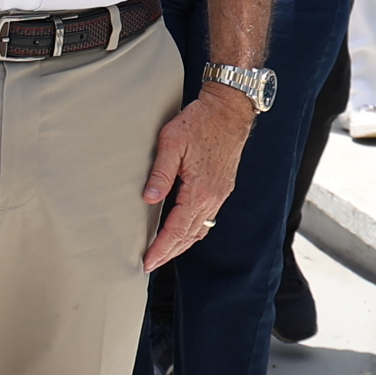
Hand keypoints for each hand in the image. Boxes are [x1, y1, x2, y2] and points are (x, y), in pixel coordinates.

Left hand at [139, 83, 259, 268]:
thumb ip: (160, 174)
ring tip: (164, 253)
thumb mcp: (171, 142)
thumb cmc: (199, 121)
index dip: (161, 248)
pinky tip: (183, 231)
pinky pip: (207, 219)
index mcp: (200, 190)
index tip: (147, 261)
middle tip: (150, 264)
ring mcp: (220, 194)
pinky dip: (193, 231)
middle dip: (169, 252)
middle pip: (189, 236)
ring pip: (200, 230)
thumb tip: (148, 200)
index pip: (177, 230)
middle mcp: (213, 198)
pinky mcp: (222, 188)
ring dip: (181, 244)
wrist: (229, 110)